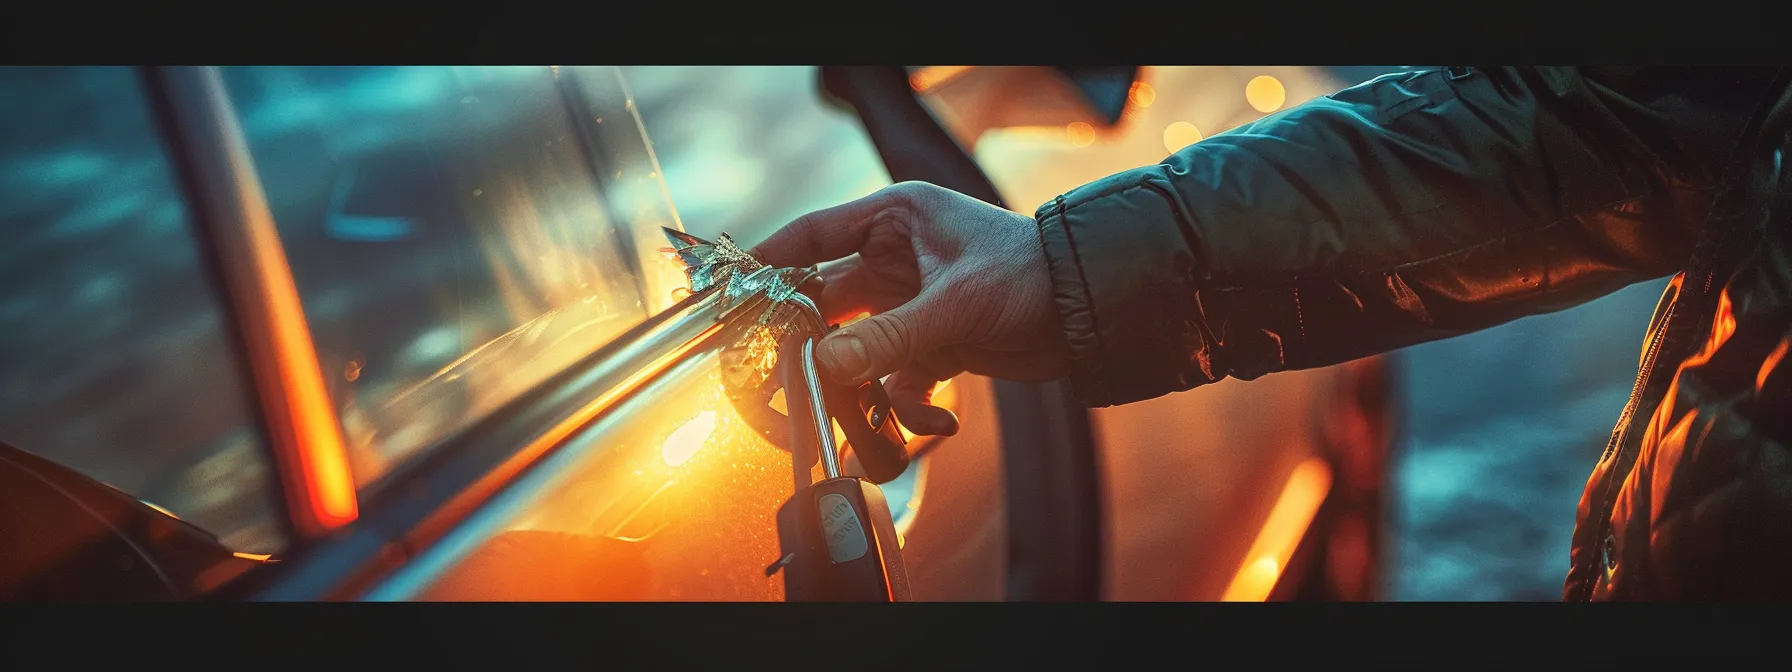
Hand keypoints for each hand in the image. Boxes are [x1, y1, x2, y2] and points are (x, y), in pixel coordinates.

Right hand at [751, 181, 1068, 436]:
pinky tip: (936, 423)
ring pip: (859, 349)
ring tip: (872, 420)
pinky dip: (907, 405)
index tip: (734, 296)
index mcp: (896, 219)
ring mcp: (911, 303)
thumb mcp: (954, 306)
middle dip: (814, 346)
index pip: (812, 236)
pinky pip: (895, 378)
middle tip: (789, 379)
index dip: (770, 263)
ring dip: (865, 388)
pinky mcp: (931, 342)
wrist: (1091, 315)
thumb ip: (885, 339)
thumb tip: (823, 366)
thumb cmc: (1031, 277)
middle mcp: (896, 257)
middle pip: (827, 302)